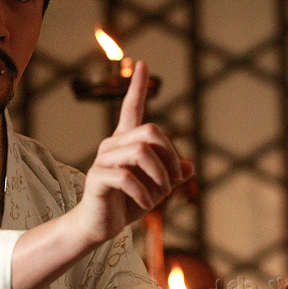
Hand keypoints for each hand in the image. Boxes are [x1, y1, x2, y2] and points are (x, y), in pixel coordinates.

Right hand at [71, 60, 192, 246]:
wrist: (99, 226)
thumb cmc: (127, 203)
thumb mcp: (155, 189)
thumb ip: (172, 175)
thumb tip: (190, 166)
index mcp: (126, 142)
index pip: (132, 108)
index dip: (137, 86)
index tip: (142, 63)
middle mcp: (113, 145)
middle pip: (151, 132)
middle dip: (170, 158)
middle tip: (172, 183)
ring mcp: (103, 160)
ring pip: (141, 152)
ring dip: (160, 177)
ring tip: (159, 196)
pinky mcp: (97, 178)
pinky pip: (127, 177)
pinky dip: (145, 193)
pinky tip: (146, 203)